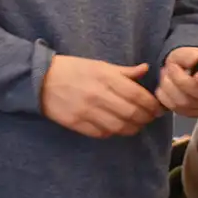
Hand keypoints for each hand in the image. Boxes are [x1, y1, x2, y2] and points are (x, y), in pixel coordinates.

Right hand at [41, 56, 161, 137]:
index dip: (152, 105)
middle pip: (133, 114)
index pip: (138, 96)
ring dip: (132, 128)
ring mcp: (88, 112)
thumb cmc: (71, 69)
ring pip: (120, 127)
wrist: (40, 80)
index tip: (157, 108)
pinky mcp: (78, 124)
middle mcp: (99, 96)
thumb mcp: (98, 65)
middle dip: (146, 118)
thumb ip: (123, 71)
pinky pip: (103, 133)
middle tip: (149, 118)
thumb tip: (145, 69)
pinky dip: (114, 132)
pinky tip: (116, 127)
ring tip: (135, 124)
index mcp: (106, 78)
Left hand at [156, 47, 197, 116]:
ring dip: (169, 86)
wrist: (182, 70)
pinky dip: (165, 96)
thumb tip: (195, 62)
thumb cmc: (189, 60)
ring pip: (184, 103)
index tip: (197, 75)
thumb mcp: (189, 52)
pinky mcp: (194, 113)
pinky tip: (166, 86)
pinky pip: (176, 108)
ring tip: (166, 74)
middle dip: (179, 79)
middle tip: (170, 67)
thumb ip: (192, 57)